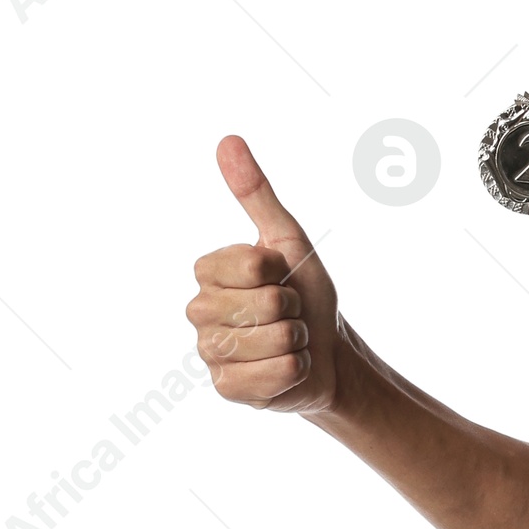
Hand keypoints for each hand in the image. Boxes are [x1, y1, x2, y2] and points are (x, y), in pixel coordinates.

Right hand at [187, 137, 340, 414]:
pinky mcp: (225, 389)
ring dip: (295, 342)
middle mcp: (199, 311)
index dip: (280, 273)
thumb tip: (228, 140)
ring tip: (288, 340)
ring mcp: (209, 353)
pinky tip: (286, 368)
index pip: (251, 265)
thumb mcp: (287, 239)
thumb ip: (256, 194)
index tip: (280, 278)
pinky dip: (291, 372)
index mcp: (208, 271)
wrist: (328, 353)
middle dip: (292, 310)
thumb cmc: (305, 293)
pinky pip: (266, 378)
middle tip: (288, 314)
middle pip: (263, 305)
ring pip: (268, 342)